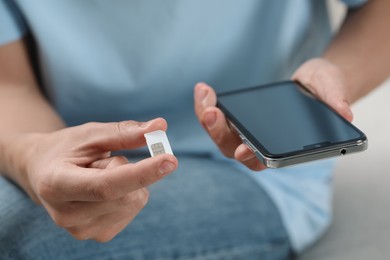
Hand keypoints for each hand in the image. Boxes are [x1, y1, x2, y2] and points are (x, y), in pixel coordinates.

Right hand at [15, 118, 177, 241]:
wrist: (42, 173)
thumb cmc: (65, 149)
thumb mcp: (89, 133)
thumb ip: (123, 131)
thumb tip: (160, 126)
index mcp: (57, 185)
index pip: (106, 186)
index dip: (141, 173)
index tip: (170, 160)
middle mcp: (67, 216)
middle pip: (127, 196)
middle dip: (129, 169)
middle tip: (103, 160)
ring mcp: (82, 230)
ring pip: (135, 202)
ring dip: (129, 182)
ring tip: (99, 175)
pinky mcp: (99, 235)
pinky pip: (133, 210)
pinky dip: (129, 194)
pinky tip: (104, 191)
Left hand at [194, 58, 352, 170]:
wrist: (313, 82)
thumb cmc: (323, 90)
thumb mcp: (332, 87)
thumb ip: (336, 98)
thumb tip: (345, 112)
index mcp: (284, 146)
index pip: (265, 159)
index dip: (253, 156)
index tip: (242, 149)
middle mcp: (262, 144)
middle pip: (234, 148)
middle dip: (219, 132)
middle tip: (213, 111)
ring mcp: (246, 132)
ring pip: (220, 134)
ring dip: (207, 117)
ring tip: (204, 92)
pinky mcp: (237, 118)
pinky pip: (217, 117)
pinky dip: (207, 105)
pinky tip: (203, 88)